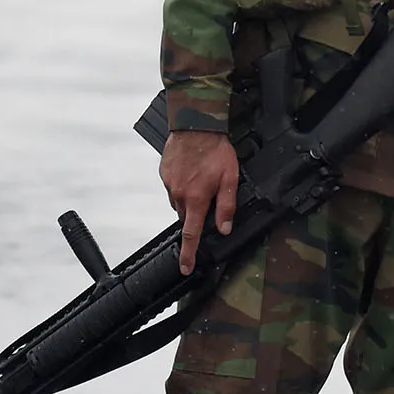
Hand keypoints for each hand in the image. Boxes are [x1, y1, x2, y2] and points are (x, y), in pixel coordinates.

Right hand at [160, 131, 241, 273]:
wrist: (195, 125)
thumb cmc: (215, 150)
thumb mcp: (230, 178)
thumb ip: (226, 206)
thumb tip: (224, 228)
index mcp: (196, 199)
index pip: (191, 234)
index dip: (188, 254)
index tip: (185, 268)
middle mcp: (179, 195)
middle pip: (186, 216)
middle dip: (196, 214)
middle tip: (208, 197)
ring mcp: (169, 184)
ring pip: (179, 202)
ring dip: (189, 198)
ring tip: (201, 179)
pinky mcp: (163, 173)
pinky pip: (172, 187)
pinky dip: (182, 184)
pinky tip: (192, 170)